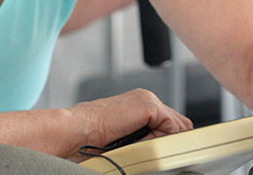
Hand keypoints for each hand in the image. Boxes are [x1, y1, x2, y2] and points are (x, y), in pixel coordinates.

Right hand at [69, 88, 191, 159]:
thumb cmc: (90, 139)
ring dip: (169, 141)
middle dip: (172, 139)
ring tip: (154, 153)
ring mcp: (147, 99)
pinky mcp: (148, 105)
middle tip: (163, 155)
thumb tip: (162, 147)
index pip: (167, 121)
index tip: (169, 152)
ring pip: (176, 124)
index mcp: (137, 104)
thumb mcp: (124, 140)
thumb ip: (143, 138)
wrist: (76, 131)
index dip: (169, 138)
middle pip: (175, 121)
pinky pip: (172, 125)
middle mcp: (144, 98)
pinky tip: (154, 147)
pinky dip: (168, 139)